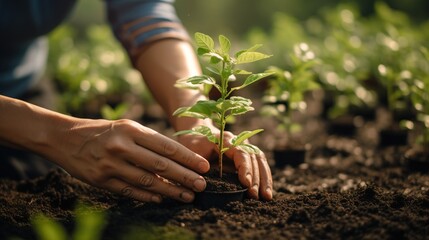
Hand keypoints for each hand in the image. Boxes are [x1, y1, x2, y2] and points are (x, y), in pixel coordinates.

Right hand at [53, 119, 209, 202]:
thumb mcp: (126, 127)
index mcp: (131, 130)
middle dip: (185, 176)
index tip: (204, 166)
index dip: (187, 158)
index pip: (166, 146)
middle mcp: (122, 146)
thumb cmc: (103, 131)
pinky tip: (162, 198)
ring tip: (188, 195)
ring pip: (148, 181)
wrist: (64, 138)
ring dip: (170, 190)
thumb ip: (149, 141)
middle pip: (161, 165)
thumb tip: (177, 158)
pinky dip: (148, 196)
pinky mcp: (101, 180)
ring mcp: (111, 165)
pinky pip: (130, 191)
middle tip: (202, 185)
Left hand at [178, 129, 272, 200]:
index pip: (241, 152)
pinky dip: (264, 177)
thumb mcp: (191, 154)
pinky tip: (266, 191)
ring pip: (260, 160)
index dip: (245, 168)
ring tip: (267, 196)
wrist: (197, 132)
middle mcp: (239, 140)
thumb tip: (204, 186)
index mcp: (225, 139)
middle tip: (255, 196)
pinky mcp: (247, 154)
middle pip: (254, 157)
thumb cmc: (193, 144)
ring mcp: (245, 145)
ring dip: (265, 178)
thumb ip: (199, 168)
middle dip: (256, 178)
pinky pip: (259, 164)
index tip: (246, 183)